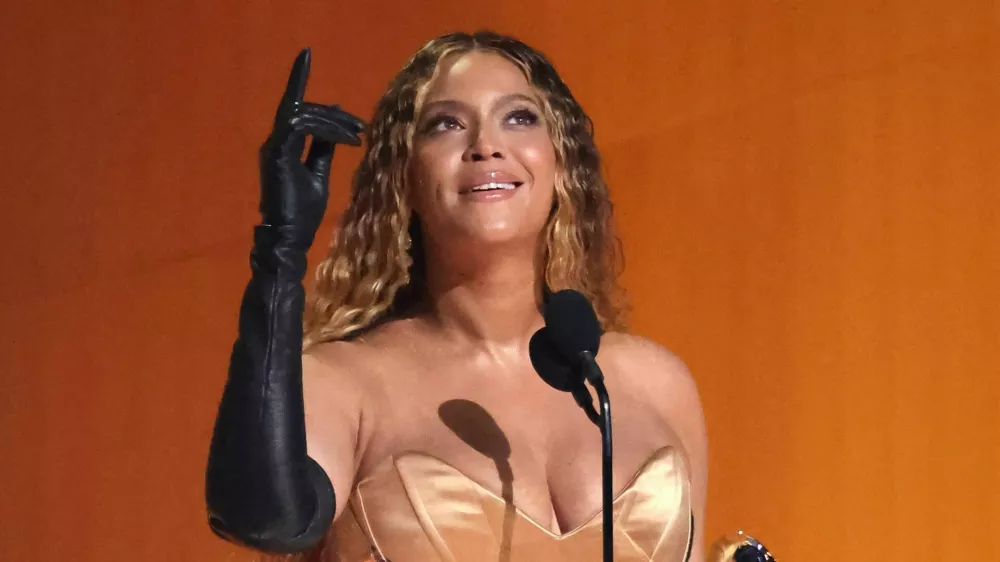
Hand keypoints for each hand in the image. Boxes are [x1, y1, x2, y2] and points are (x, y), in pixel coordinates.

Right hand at [258, 48, 363, 245]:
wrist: (289, 237)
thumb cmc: (303, 211)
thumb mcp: (318, 173)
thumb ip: (322, 149)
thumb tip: (334, 128)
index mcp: (284, 144)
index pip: (293, 108)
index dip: (298, 80)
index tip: (306, 55)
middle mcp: (275, 140)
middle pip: (303, 110)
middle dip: (333, 113)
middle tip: (360, 124)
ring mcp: (274, 146)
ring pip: (303, 115)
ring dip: (334, 120)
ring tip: (358, 133)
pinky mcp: (277, 154)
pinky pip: (300, 127)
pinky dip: (326, 129)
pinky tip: (348, 138)